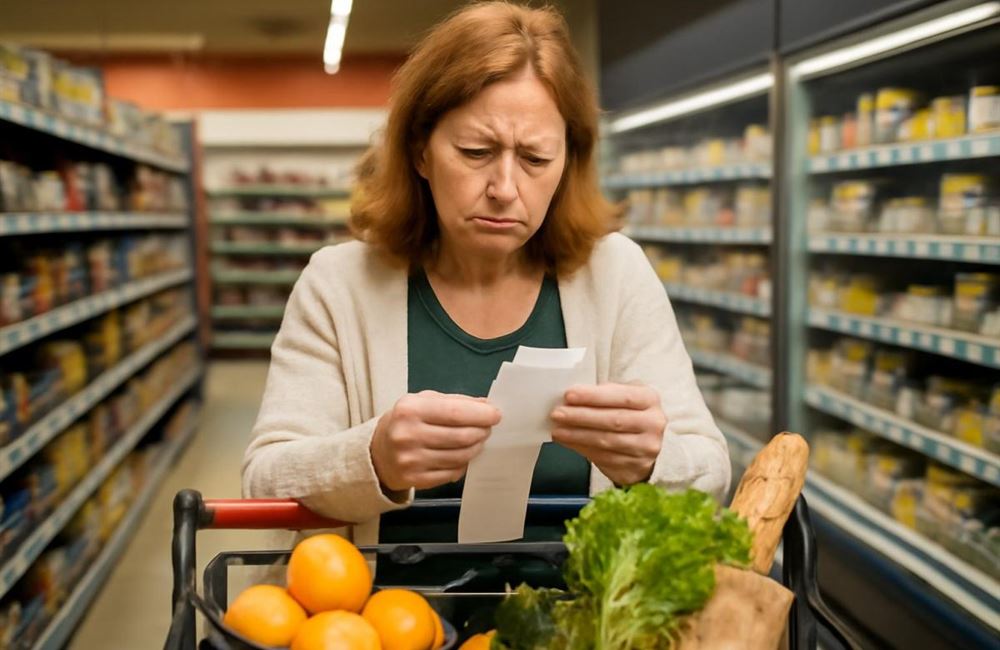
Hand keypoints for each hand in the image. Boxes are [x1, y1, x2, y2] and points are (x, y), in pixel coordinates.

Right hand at [371, 391, 500, 491]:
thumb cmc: (405, 422)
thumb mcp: (423, 402)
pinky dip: (463, 463)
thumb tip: (486, 406)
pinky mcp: (416, 480)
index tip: (496, 414)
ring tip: (477, 440)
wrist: (377, 452)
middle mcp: (408, 435)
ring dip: (476, 448)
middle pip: (461, 436)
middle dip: (482, 431)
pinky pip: (452, 472)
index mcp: (410, 410)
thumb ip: (455, 401)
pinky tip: (462, 455)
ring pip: (460, 456)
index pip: (455, 413)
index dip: (481, 415)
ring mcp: (411, 460)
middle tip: (487, 428)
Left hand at [550, 383, 665, 485]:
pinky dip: (582, 449)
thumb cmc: (628, 412)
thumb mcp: (623, 396)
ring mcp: (646, 447)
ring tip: (558, 430)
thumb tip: (573, 397)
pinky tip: (568, 442)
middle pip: (614, 420)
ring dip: (578, 435)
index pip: (622, 396)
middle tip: (557, 414)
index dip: (594, 396)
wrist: (645, 443)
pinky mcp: (636, 466)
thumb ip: (604, 393)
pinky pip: (604, 458)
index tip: (569, 395)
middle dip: (581, 416)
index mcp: (650, 399)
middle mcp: (654, 424)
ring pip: (607, 441)